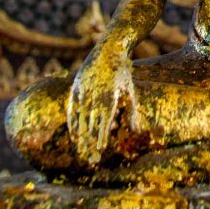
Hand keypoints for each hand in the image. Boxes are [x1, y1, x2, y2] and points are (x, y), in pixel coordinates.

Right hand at [66, 43, 136, 165]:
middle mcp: (95, 93)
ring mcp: (83, 90)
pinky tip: (74, 135)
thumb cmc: (122, 73)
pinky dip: (72, 122)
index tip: (101, 149)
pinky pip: (72, 109)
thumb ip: (131, 111)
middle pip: (91, 123)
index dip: (102, 135)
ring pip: (80, 118)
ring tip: (81, 151)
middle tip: (90, 158)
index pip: (104, 120)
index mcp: (109, 95)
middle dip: (90, 141)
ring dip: (80, 136)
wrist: (108, 50)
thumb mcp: (129, 91)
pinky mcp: (76, 87)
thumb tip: (136, 131)